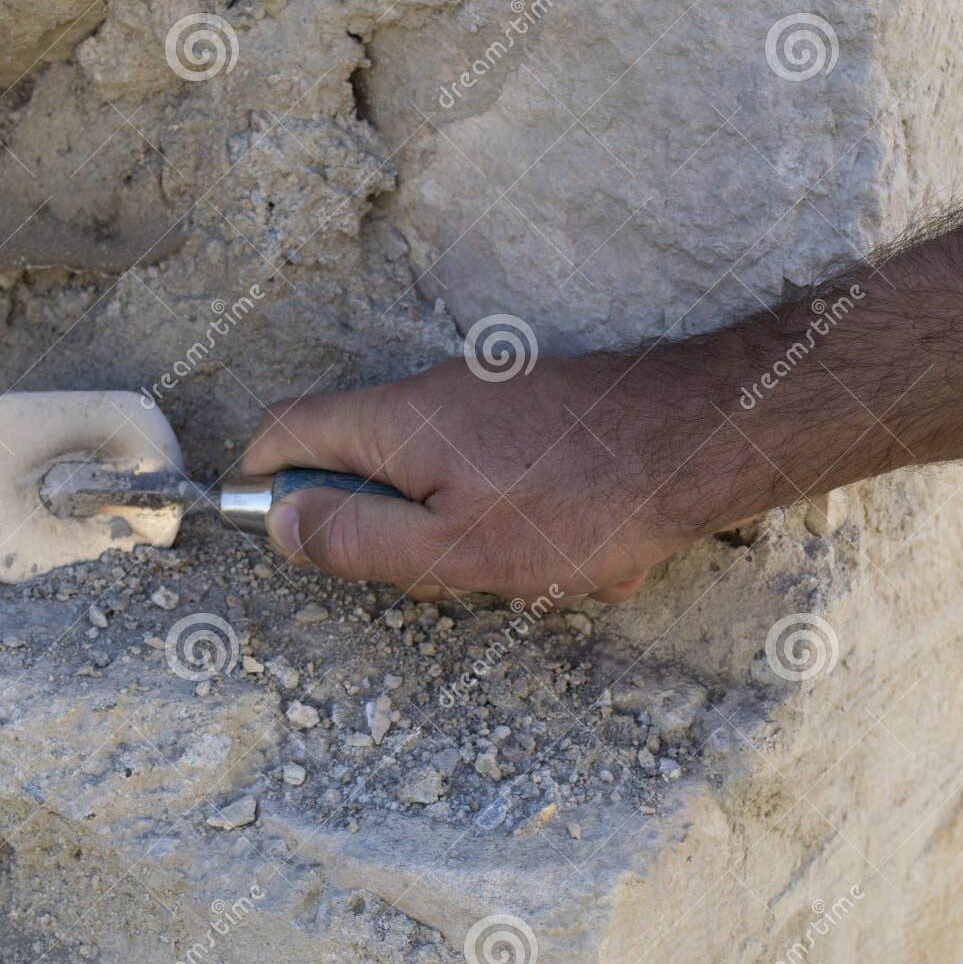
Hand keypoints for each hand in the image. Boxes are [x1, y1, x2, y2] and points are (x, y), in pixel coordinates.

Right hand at [240, 352, 755, 602]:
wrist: (704, 439)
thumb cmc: (583, 504)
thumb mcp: (454, 550)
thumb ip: (356, 539)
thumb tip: (279, 524)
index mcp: (397, 423)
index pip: (286, 427)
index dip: (258, 477)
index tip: (269, 526)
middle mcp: (435, 393)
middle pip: (359, 456)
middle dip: (383, 525)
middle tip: (436, 571)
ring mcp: (489, 396)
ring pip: (433, 474)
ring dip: (459, 531)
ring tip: (528, 566)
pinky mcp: (536, 410)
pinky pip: (492, 471)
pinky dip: (511, 518)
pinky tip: (571, 549)